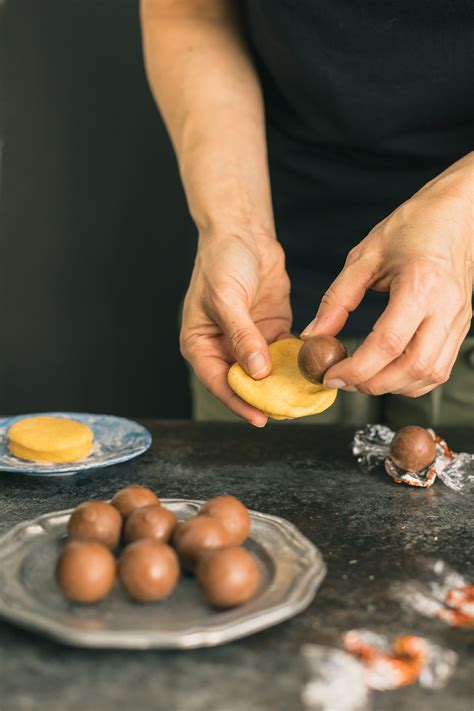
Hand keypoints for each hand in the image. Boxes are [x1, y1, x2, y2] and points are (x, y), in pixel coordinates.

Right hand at [181, 228, 291, 424]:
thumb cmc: (221, 262)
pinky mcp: (271, 331)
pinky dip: (297, 363)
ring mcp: (249, 341)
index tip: (260, 418)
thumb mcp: (227, 299)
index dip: (238, 402)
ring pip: (267, 373)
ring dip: (284, 384)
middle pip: (244, 383)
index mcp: (200, 344)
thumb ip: (242, 336)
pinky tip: (313, 372)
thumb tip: (257, 371)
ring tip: (305, 399)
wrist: (242, 232)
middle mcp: (223, 347)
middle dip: (266, 398)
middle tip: (289, 412)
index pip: (218, 382)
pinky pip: (284, 355)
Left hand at [301, 154, 473, 396]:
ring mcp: (459, 319)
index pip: (390, 342)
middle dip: (372, 384)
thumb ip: (337, 299)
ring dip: (392, 386)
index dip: (357, 367)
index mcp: (421, 283)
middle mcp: (447, 306)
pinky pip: (439, 369)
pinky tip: (388, 372)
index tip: (330, 374)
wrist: (459, 214)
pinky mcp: (462, 326)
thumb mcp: (364, 256)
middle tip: (342, 380)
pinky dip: (411, 381)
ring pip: (430, 374)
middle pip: (413, 367)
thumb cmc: (414, 226)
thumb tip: (313, 336)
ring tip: (361, 377)